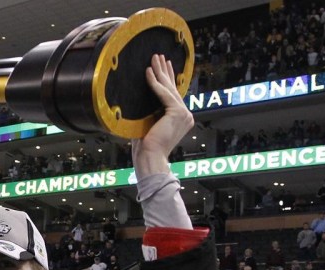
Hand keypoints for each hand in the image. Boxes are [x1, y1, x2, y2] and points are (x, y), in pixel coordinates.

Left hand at [131, 54, 193, 177]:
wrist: (151, 158)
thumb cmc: (146, 148)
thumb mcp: (148, 126)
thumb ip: (148, 113)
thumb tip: (138, 101)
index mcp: (180, 119)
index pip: (174, 95)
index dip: (169, 79)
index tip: (164, 66)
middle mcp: (186, 116)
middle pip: (173, 88)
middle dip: (165, 71)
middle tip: (159, 57)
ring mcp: (184, 114)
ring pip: (169, 88)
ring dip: (160, 72)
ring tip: (154, 58)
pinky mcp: (177, 113)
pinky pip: (163, 94)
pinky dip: (154, 83)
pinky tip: (147, 72)